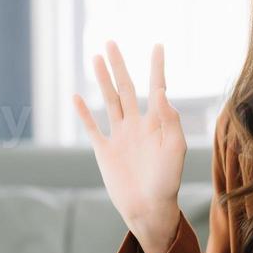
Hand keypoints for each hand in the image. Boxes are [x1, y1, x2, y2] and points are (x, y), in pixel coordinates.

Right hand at [73, 42, 186, 252]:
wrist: (149, 209)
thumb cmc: (168, 182)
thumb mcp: (175, 150)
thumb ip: (170, 121)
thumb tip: (162, 93)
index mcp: (157, 124)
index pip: (156, 88)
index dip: (157, 67)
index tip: (158, 46)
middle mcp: (137, 125)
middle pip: (126, 88)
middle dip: (119, 66)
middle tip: (111, 42)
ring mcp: (120, 136)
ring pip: (109, 101)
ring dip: (102, 80)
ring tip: (95, 58)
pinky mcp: (105, 151)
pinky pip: (92, 127)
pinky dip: (84, 113)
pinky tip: (76, 97)